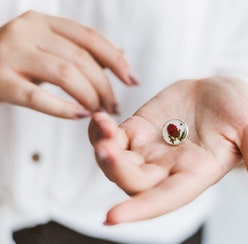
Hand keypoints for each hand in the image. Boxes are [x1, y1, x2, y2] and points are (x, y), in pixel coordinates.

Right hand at [0, 11, 137, 118]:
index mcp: (43, 22)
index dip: (117, 60)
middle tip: (114, 106)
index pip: (90, 38)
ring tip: (100, 112)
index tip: (132, 80)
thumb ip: (79, 48)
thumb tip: (120, 55)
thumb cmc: (16, 59)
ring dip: (91, 97)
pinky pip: (39, 97)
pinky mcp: (0, 80)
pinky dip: (64, 109)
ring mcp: (12, 54)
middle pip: (82, 59)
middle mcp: (28, 32)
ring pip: (66, 75)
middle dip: (106, 86)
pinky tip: (80, 115)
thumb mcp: (46, 45)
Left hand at [88, 76, 247, 223]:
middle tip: (107, 149)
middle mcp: (168, 168)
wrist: (221, 93)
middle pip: (134, 181)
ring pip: (117, 161)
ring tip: (102, 126)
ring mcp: (150, 149)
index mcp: (195, 174)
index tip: (112, 218)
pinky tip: (99, 119)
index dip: (141, 210)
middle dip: (116, 169)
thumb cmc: (242, 112)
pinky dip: (101, 132)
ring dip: (103, 148)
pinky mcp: (138, 128)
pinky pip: (112, 136)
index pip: (165, 199)